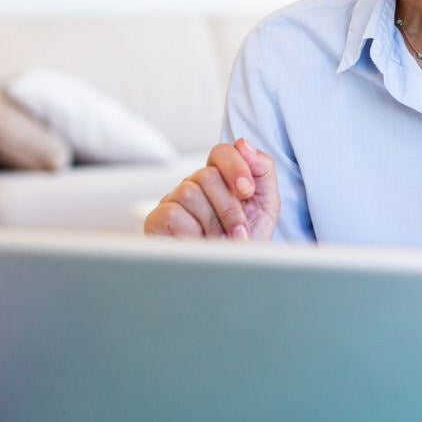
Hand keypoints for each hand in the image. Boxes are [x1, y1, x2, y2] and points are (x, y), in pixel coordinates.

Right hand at [144, 137, 280, 239]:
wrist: (234, 276)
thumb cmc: (247, 240)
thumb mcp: (265, 204)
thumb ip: (262, 170)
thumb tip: (243, 144)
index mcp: (220, 177)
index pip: (221, 152)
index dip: (235, 166)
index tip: (247, 191)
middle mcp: (194, 185)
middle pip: (207, 175)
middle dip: (229, 207)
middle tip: (239, 231)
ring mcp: (173, 201)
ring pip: (190, 192)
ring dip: (214, 223)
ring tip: (222, 242)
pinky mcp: (156, 221)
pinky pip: (173, 212)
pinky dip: (193, 232)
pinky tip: (201, 244)